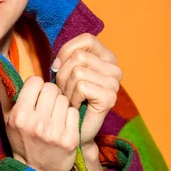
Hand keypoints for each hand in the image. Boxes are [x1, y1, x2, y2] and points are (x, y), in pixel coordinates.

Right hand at [0, 64, 80, 170]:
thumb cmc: (21, 141)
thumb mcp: (7, 119)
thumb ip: (3, 92)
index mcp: (19, 116)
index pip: (35, 81)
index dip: (36, 87)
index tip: (35, 97)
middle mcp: (36, 123)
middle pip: (52, 88)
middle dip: (50, 95)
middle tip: (46, 107)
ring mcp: (54, 132)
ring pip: (64, 99)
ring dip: (60, 105)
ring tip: (54, 117)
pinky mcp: (70, 139)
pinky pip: (73, 112)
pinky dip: (69, 117)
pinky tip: (62, 125)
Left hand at [51, 33, 122, 149]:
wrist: (72, 130)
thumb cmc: (66, 99)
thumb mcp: (64, 74)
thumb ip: (65, 59)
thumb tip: (56, 62)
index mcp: (106, 58)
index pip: (86, 39)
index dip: (66, 51)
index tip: (58, 67)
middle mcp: (115, 69)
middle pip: (79, 56)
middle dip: (63, 74)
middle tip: (64, 90)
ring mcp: (114, 84)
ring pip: (77, 71)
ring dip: (66, 88)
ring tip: (69, 99)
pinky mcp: (109, 98)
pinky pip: (81, 86)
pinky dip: (71, 97)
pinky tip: (74, 106)